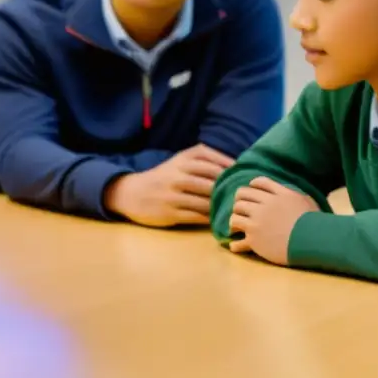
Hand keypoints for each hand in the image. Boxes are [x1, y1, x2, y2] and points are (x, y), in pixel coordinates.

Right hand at [102, 144, 234, 226]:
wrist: (132, 193)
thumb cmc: (163, 176)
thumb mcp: (180, 160)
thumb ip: (205, 158)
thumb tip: (238, 165)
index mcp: (183, 160)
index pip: (215, 165)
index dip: (232, 174)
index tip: (244, 181)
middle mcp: (178, 175)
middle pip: (213, 184)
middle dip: (229, 192)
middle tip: (243, 199)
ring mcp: (173, 195)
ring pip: (206, 202)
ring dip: (221, 207)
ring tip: (234, 211)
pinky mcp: (170, 212)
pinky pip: (197, 216)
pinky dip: (210, 219)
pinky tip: (219, 219)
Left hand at [228, 176, 319, 264]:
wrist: (314, 240)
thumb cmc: (315, 222)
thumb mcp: (305, 200)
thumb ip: (289, 194)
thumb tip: (280, 192)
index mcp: (278, 194)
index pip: (258, 183)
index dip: (252, 186)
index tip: (250, 192)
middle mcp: (264, 204)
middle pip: (241, 195)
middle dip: (240, 201)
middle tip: (240, 208)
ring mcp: (257, 221)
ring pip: (235, 214)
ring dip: (235, 219)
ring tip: (237, 226)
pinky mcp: (254, 238)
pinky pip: (238, 239)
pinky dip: (235, 244)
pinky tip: (234, 246)